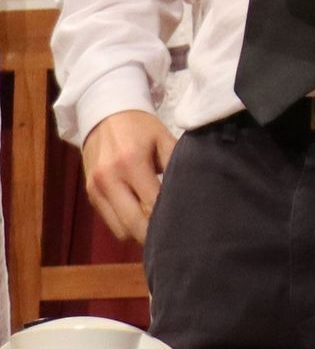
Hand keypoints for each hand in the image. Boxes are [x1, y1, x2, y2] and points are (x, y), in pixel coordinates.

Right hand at [82, 109, 176, 243]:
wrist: (104, 115)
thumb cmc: (140, 128)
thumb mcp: (163, 139)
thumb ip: (176, 165)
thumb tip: (191, 193)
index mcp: (131, 162)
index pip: (153, 204)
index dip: (170, 217)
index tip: (185, 222)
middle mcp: (109, 179)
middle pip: (134, 225)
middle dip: (154, 234)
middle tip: (174, 233)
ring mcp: (96, 189)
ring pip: (121, 230)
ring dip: (139, 232)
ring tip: (157, 226)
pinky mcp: (90, 195)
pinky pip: (110, 223)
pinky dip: (126, 225)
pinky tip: (140, 216)